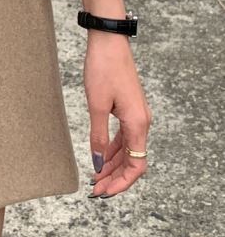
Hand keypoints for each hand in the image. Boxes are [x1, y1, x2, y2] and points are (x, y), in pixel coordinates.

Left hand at [84, 34, 151, 197]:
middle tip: (95, 190)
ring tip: (95, 178)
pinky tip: (101, 159)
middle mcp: (142, 123)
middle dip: (115, 178)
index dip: (122, 183)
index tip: (104, 192)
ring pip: (128, 151)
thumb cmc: (103, 70)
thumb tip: (98, 164)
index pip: (136, 165)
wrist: (109, 43)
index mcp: (137, 124)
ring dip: (112, 166)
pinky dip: (113, 151)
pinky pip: (124, 138)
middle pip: (133, 161)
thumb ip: (98, 138)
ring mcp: (136, 116)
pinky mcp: (129, 110)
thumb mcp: (96, 106)